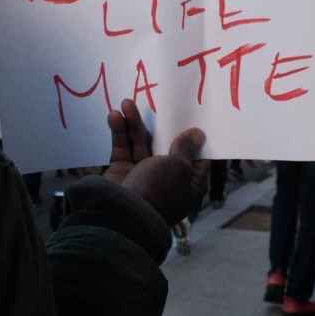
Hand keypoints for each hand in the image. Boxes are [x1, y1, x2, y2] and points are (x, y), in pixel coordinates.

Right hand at [105, 99, 206, 224]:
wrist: (121, 213)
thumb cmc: (158, 189)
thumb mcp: (180, 166)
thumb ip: (186, 148)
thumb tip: (198, 134)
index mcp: (188, 184)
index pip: (195, 158)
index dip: (193, 138)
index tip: (192, 117)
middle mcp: (166, 179)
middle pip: (165, 146)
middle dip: (159, 125)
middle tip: (157, 103)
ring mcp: (142, 175)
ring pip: (140, 143)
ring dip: (134, 123)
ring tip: (127, 102)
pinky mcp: (122, 172)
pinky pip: (122, 148)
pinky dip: (119, 133)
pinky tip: (116, 116)